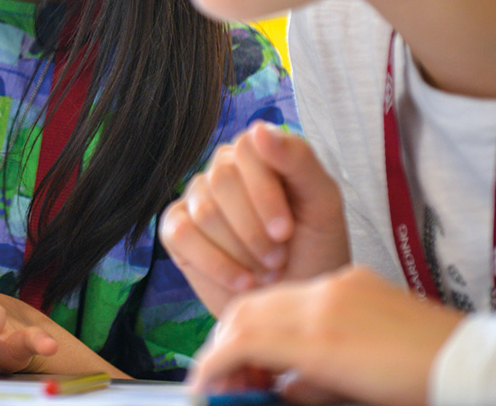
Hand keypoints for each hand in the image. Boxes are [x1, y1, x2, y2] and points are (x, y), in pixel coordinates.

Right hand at [159, 122, 348, 314]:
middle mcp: (222, 170)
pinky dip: (216, 265)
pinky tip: (243, 281)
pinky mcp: (175, 230)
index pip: (246, 149)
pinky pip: (182, 235)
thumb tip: (258, 129)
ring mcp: (195, 199)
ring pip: (204, 212)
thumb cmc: (314, 251)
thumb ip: (299, 161)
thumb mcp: (323, 205)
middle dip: (254, 229)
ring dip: (241, 251)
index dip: (263, 192)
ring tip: (267, 271)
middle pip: (221, 181)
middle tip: (278, 257)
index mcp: (257, 154)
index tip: (285, 230)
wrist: (297, 303)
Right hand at [189, 266, 465, 405]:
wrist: (469, 361)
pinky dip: (276, 314)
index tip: (202, 386)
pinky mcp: (353, 278)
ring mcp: (337, 285)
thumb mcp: (353, 402)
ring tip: (249, 361)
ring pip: (267, 296)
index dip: (213, 364)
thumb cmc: (419, 390)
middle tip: (220, 376)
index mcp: (323, 341)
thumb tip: (269, 389)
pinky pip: (297, 290)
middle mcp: (323, 303)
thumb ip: (303, 392)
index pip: (243, 342)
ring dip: (245, 327)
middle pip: (244, 312)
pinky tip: (283, 340)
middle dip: (221, 343)